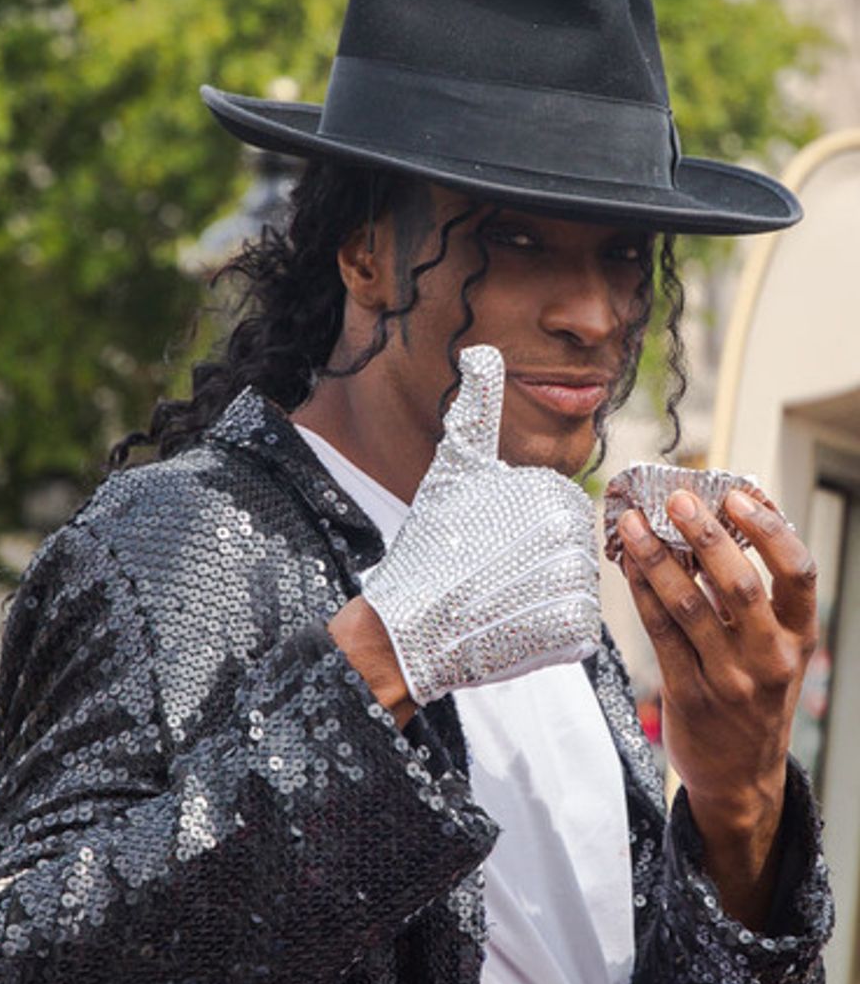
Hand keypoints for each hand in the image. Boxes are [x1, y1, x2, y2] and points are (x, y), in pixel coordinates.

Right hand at [360, 344, 599, 704]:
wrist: (406, 625)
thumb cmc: (429, 542)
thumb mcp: (453, 468)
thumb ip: (477, 408)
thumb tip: (481, 348)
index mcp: (552, 489)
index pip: (558, 515)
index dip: (521, 533)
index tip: (487, 543)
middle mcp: (572, 534)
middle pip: (571, 552)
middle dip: (536, 566)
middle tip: (491, 575)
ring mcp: (575, 585)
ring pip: (573, 589)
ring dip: (540, 599)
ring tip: (498, 600)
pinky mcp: (576, 634)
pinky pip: (576, 630)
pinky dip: (547, 634)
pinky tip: (510, 627)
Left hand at [618, 490, 818, 921]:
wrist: (741, 778)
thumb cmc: (754, 697)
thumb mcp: (772, 650)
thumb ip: (752, 599)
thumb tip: (711, 525)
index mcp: (798, 638)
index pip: (799, 574)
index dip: (772, 530)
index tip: (740, 495)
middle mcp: (770, 656)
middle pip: (741, 584)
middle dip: (707, 535)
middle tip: (677, 498)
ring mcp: (730, 678)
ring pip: (691, 606)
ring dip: (658, 558)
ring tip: (633, 522)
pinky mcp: (690, 694)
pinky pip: (661, 634)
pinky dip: (643, 593)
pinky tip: (627, 565)